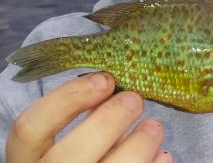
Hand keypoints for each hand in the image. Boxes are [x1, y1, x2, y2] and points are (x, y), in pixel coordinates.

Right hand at [6, 72, 171, 162]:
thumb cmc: (84, 157)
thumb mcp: (73, 141)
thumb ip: (88, 122)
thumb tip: (119, 92)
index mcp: (26, 159)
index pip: (30, 126)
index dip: (69, 97)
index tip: (105, 80)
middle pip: (70, 155)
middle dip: (109, 120)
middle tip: (135, 99)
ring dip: (137, 146)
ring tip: (154, 127)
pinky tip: (162, 155)